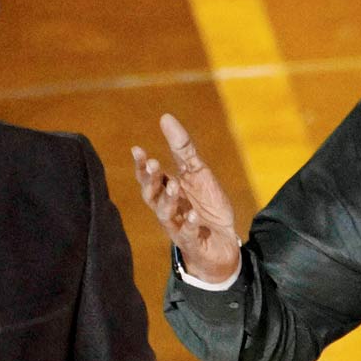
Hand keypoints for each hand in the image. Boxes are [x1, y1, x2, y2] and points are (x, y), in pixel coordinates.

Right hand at [132, 114, 240, 282]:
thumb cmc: (206, 206)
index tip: (137, 150)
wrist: (223, 242)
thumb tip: (165, 117)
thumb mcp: (198, 173)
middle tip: (154, 165)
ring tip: (174, 185)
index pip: (149, 177)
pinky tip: (194, 215)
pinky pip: (189, 234)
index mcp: (167, 191)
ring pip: (165, 214)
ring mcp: (179, 226)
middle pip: (152, 196)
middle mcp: (168, 209)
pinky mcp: (194, 242)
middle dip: (151, 181)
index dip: (142, 165)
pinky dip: (190, 224)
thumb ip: (182, 149)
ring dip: (168, 200)